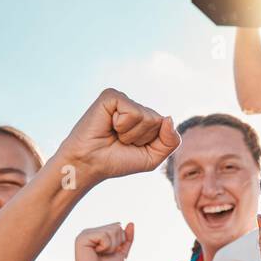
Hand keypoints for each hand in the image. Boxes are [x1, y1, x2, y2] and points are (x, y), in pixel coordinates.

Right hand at [57, 89, 179, 186]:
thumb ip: (171, 141)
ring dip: (131, 133)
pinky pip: (132, 111)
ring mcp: (123, 100)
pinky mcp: (111, 96)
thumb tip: (169, 117)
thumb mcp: (153, 157)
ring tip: (114, 134)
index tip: (133, 148)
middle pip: (158, 121)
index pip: (168, 127)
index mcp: (146, 118)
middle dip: (142, 138)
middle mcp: (136, 107)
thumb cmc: (118, 161)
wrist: (89, 164)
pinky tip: (108, 125)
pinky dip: (122, 125)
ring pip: (146, 117)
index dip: (152, 143)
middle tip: (121, 141)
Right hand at [75, 222, 134, 260]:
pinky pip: (104, 235)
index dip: (120, 242)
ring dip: (111, 246)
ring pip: (112, 230)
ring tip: (101, 254)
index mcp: (97, 233)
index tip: (109, 253)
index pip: (118, 227)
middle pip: (116, 227)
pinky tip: (96, 253)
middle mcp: (90, 231)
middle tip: (105, 255)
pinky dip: (106, 247)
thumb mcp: (121, 252)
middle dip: (117, 244)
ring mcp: (85, 234)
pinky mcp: (82, 238)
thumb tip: (131, 223)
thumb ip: (126, 238)